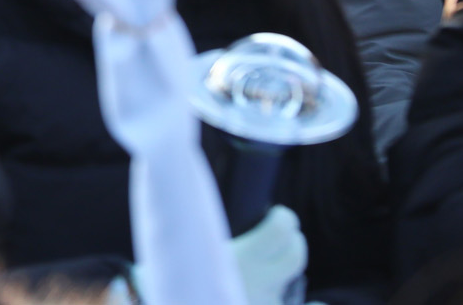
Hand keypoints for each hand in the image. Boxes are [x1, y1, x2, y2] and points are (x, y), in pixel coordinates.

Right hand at [113, 205, 306, 304]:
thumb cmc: (166, 278)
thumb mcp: (179, 244)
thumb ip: (190, 218)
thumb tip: (184, 170)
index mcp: (241, 260)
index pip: (281, 231)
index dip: (284, 218)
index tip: (278, 213)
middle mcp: (259, 285)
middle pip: (296, 255)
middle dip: (294, 241)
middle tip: (283, 234)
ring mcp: (264, 304)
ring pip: (288, 281)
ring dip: (280, 269)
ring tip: (264, 263)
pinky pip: (278, 300)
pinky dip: (272, 293)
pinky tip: (258, 291)